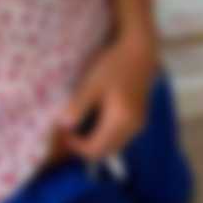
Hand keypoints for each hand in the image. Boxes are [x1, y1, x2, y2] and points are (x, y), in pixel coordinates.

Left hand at [45, 37, 158, 163]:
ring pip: (113, 145)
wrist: (140, 51)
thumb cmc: (114, 64)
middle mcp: (133, 128)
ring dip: (95, 141)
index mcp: (121, 121)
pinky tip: (93, 118)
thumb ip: (78, 106)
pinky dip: (104, 134)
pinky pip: (120, 136)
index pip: (95, 149)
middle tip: (67, 130)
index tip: (62, 130)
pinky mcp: (140, 118)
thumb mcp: (92, 84)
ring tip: (78, 124)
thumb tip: (64, 126)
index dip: (75, 146)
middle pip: (105, 151)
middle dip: (84, 146)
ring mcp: (138, 124)